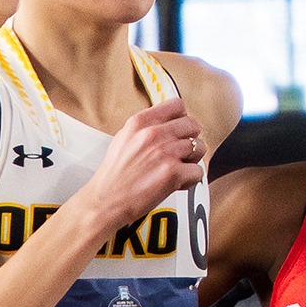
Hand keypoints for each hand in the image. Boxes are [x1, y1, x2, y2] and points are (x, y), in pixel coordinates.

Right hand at [81, 98, 207, 228]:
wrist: (105, 201)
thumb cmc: (114, 176)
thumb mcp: (123, 139)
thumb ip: (146, 128)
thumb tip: (167, 123)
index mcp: (140, 122)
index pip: (177, 105)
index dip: (183, 118)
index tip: (181, 129)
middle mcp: (153, 134)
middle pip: (193, 125)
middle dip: (191, 140)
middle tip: (182, 153)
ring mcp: (165, 153)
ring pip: (199, 147)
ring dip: (192, 160)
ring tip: (178, 169)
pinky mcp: (173, 173)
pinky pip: (198, 171)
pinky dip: (190, 180)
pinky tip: (177, 183)